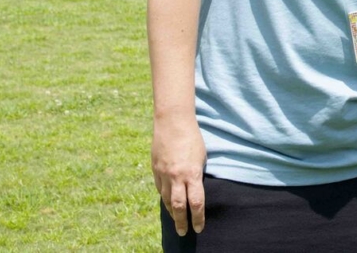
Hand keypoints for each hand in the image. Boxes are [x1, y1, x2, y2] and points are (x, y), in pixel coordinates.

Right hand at [151, 115, 206, 236]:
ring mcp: (163, 175)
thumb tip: (195, 189)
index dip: (198, 218)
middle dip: (182, 222)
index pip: (196, 203)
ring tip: (176, 222)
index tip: (199, 228)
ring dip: (172, 213)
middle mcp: (176, 177)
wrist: (172, 123)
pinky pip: (159, 189)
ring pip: (166, 200)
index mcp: (192, 174)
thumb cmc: (193, 138)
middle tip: (184, 233)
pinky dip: (164, 198)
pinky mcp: (155, 171)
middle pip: (178, 207)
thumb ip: (197, 175)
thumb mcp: (201, 157)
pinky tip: (167, 204)